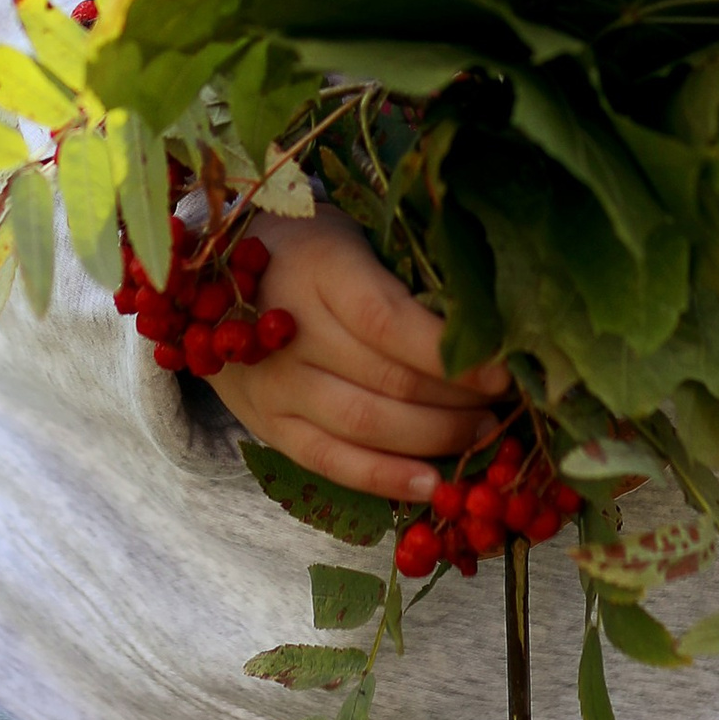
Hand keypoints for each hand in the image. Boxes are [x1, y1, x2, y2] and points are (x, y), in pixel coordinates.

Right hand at [212, 208, 507, 502]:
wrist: (216, 275)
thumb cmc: (312, 249)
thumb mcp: (357, 235)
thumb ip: (408, 274)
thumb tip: (486, 323)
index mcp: (320, 268)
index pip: (389, 321)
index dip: (448, 354)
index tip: (501, 370)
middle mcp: (291, 329)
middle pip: (386, 380)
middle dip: (457, 400)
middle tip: (502, 404)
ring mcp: (275, 383)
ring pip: (364, 426)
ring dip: (434, 438)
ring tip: (479, 434)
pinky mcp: (268, 424)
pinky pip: (330, 461)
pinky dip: (384, 478)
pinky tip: (431, 484)